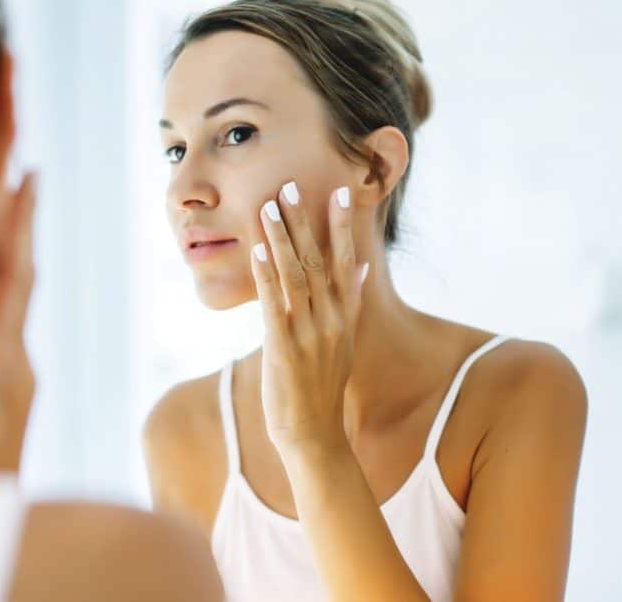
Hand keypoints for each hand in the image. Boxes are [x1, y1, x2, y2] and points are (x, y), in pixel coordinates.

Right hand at [0, 173, 37, 472]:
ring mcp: (17, 375)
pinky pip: (3, 325)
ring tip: (3, 209)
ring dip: (6, 256)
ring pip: (11, 300)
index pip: (16, 276)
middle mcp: (18, 359)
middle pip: (19, 279)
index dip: (21, 225)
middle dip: (15, 228)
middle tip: (18, 175)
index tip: (31, 176)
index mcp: (5, 357)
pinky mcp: (10, 389)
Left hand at [250, 181, 368, 454]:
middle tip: (291, 185)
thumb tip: (364, 267)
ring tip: (269, 206)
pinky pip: (274, 304)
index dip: (342, 227)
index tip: (339, 192)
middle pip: (318, 261)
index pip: (347, 262)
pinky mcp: (284, 349)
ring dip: (280, 238)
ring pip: (295, 276)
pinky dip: (266, 274)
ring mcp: (309, 335)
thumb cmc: (324, 389)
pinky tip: (257, 250)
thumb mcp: (345, 343)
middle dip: (303, 221)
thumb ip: (352, 302)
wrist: (315, 437)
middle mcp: (332, 321)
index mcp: (346, 317)